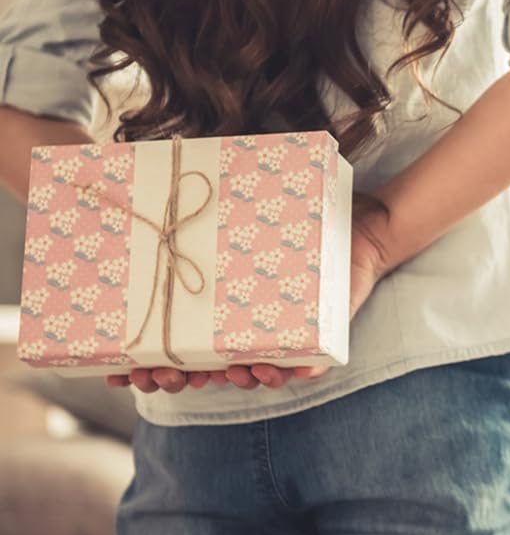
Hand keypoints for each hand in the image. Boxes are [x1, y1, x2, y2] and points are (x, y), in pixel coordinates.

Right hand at [108, 195, 392, 392]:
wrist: (363, 223)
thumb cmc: (304, 217)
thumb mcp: (252, 209)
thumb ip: (216, 200)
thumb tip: (170, 155)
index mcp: (226, 307)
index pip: (182, 344)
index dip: (150, 362)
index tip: (120, 369)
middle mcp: (253, 324)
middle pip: (209, 368)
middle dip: (181, 379)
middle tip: (159, 376)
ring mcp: (288, 333)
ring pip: (255, 372)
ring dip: (237, 378)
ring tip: (228, 371)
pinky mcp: (326, 334)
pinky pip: (309, 365)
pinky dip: (296, 372)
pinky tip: (278, 370)